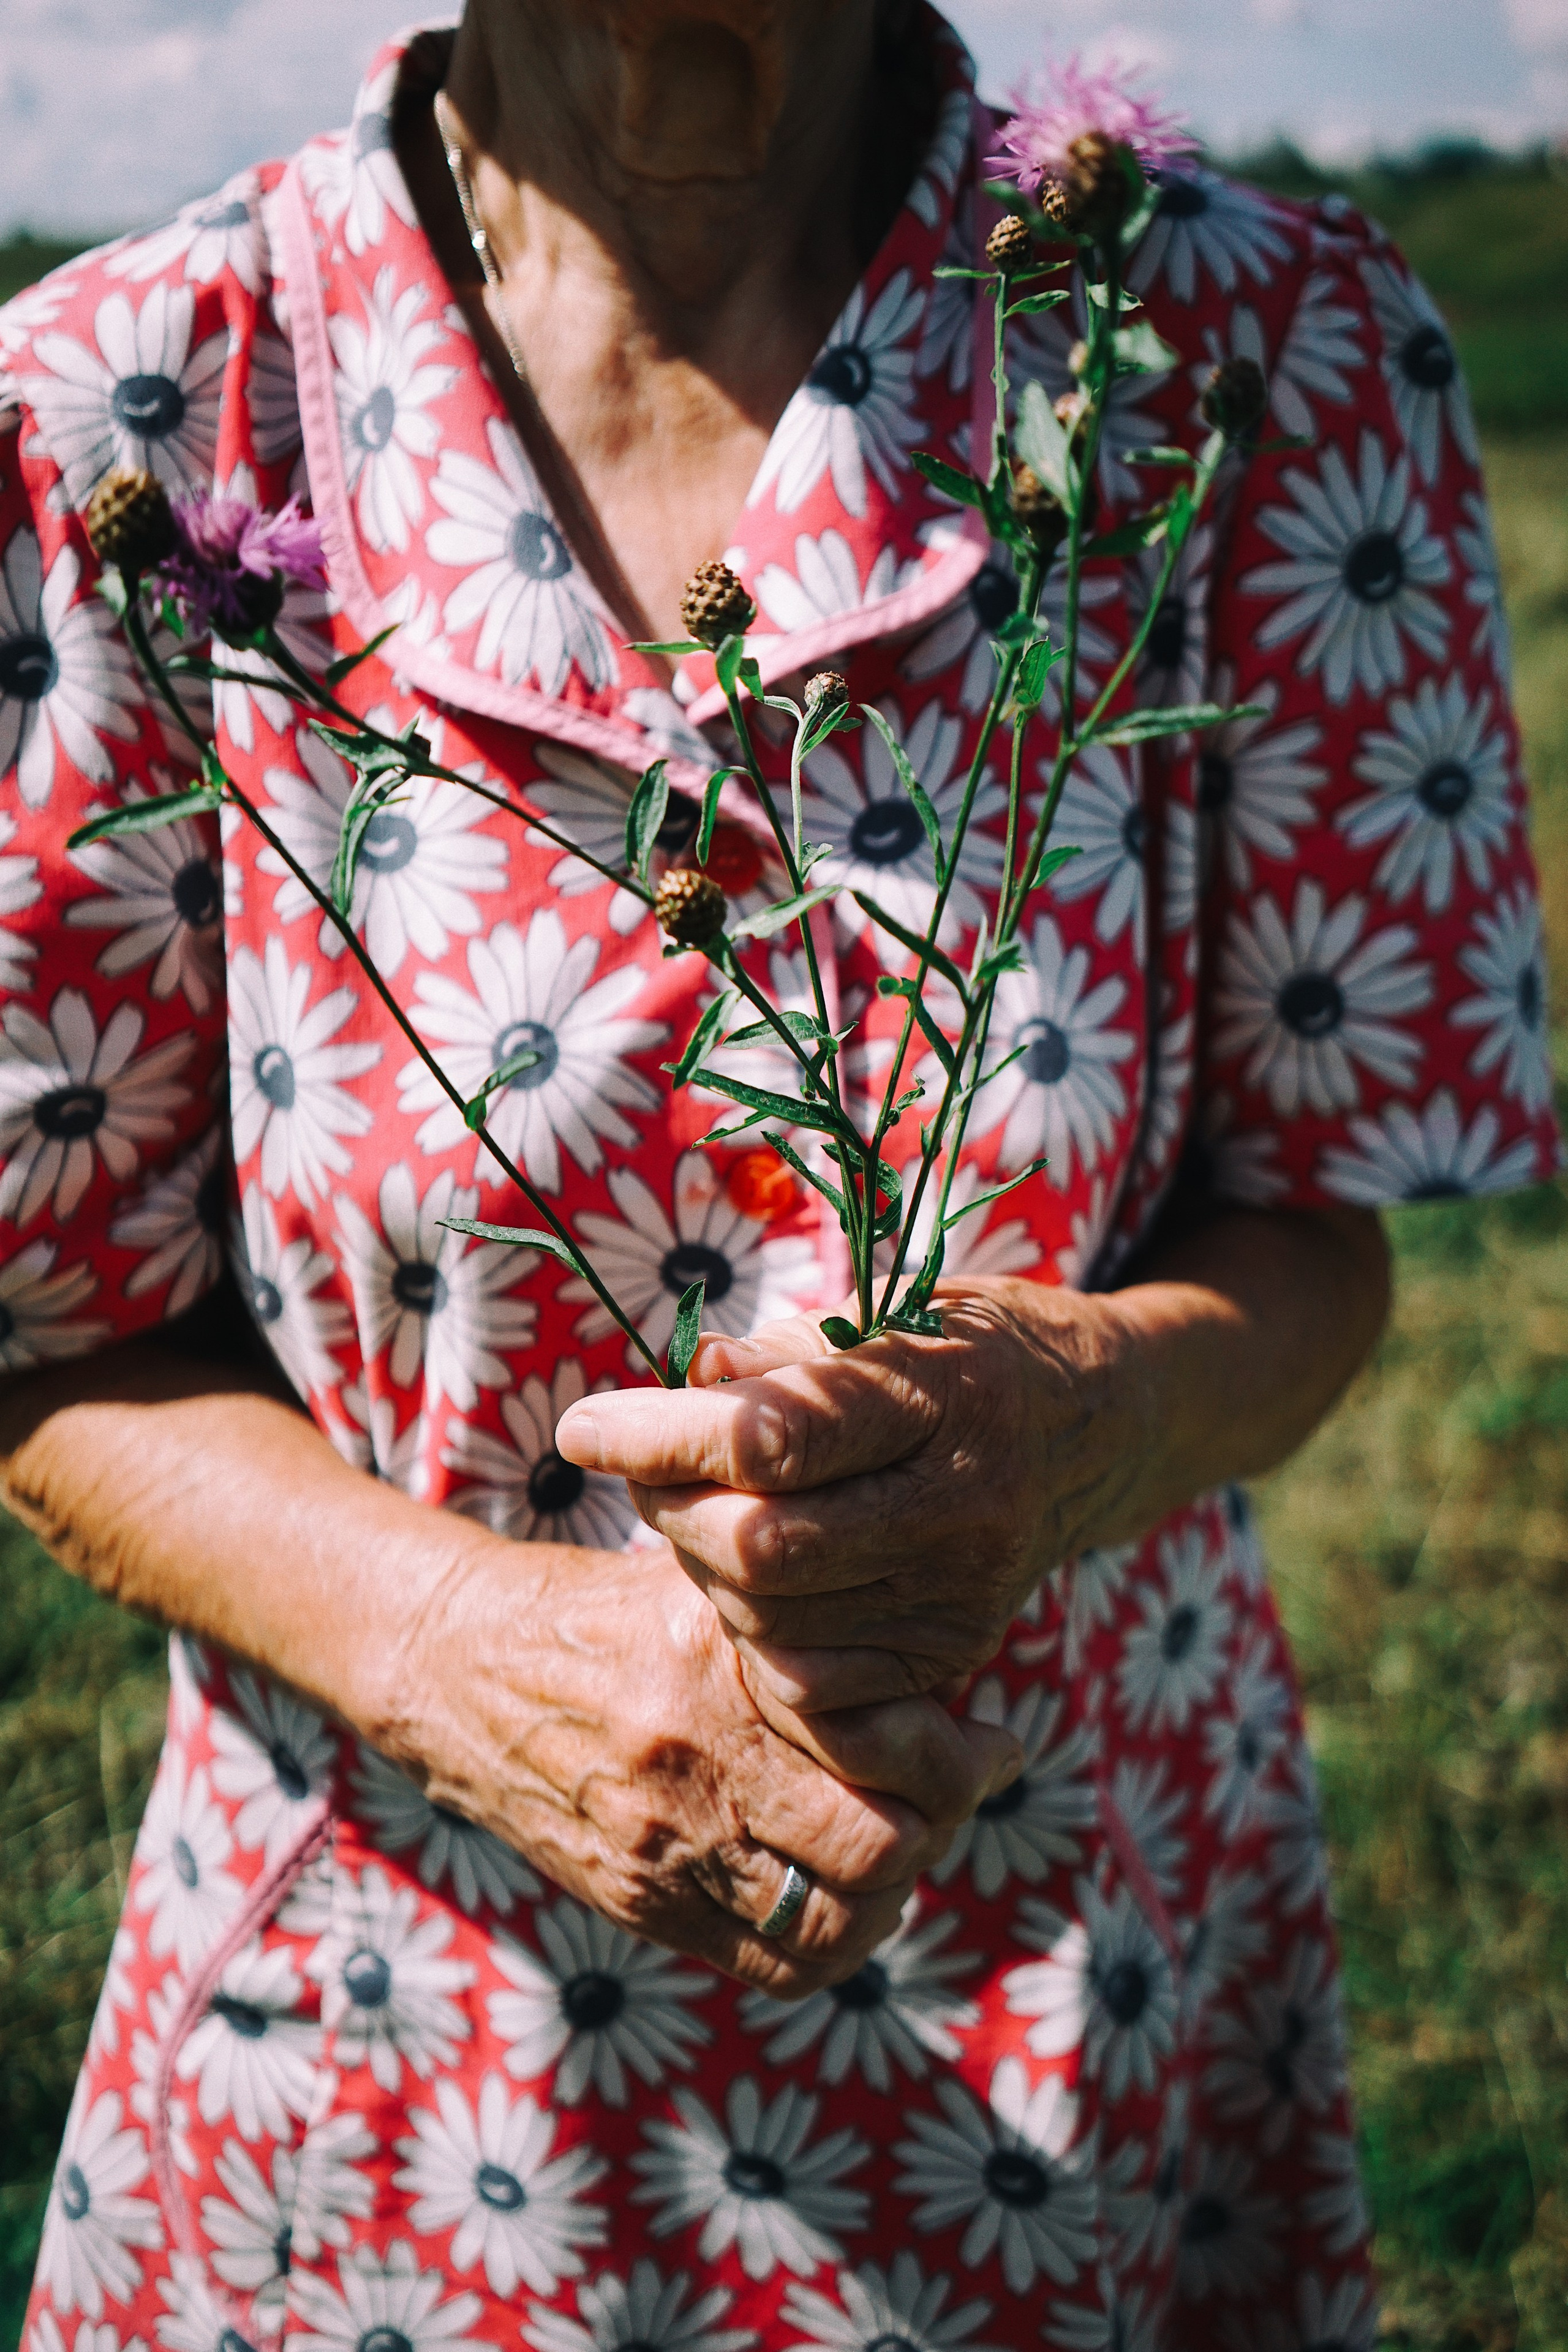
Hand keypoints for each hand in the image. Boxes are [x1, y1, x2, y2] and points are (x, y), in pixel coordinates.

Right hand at [394, 1533, 1021, 1994]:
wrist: (459, 1669)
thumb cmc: (604, 1608)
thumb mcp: (702, 1579)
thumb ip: (802, 1609)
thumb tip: (935, 1640)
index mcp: (718, 1662)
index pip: (889, 1744)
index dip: (963, 1753)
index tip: (989, 1733)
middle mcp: (694, 1759)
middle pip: (879, 1844)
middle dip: (940, 1823)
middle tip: (954, 1789)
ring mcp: (663, 1846)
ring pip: (836, 1922)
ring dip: (893, 1891)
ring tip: (903, 1839)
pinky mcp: (640, 1903)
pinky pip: (774, 1965)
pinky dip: (836, 1941)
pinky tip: (846, 1891)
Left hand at [554, 1277, 1144, 1715]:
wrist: (1091, 1427)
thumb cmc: (964, 1351)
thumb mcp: (884, 1315)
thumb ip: (775, 1356)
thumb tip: (680, 1377)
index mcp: (944, 1397)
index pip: (770, 1437)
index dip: (656, 1435)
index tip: (582, 1427)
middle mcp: (963, 1505)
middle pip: (761, 1549)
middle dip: (669, 1510)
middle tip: (645, 1468)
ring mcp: (961, 1594)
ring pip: (772, 1622)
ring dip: (701, 1569)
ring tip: (699, 1510)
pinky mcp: (951, 1653)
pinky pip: (809, 1678)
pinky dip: (750, 1628)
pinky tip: (749, 1574)